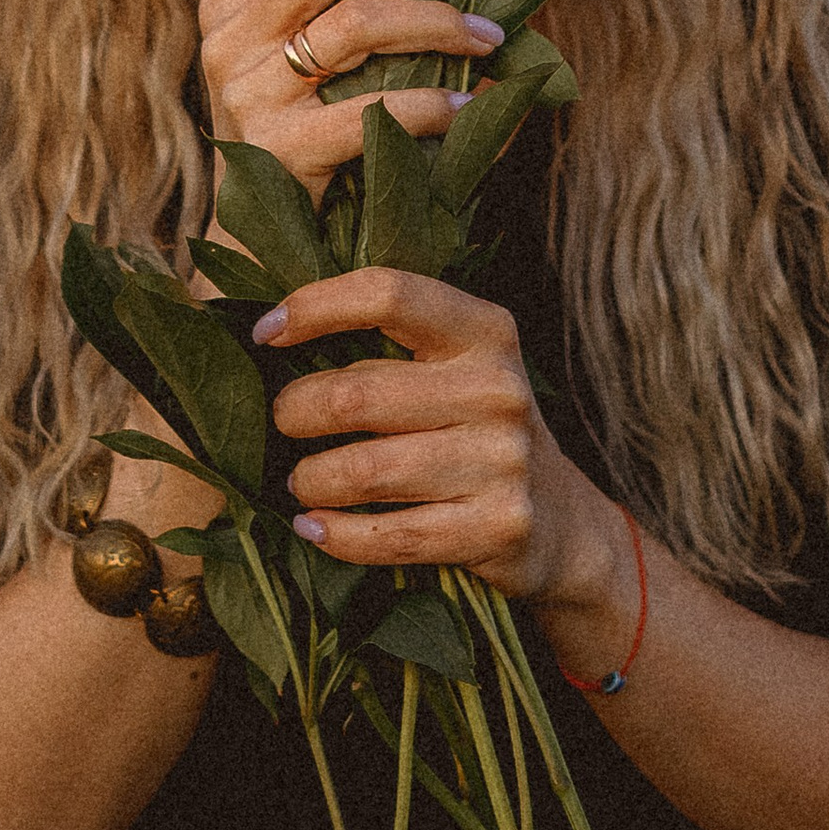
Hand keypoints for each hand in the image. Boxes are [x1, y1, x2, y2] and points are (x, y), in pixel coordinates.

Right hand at [196, 0, 505, 191]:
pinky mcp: (281, 150)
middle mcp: (230, 36)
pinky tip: (472, 105)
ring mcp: (250, 93)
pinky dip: (436, 103)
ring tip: (491, 34)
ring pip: (358, 24)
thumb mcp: (288, 57)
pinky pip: (376, 108)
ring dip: (440, 22)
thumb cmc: (295, 135)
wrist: (255, 249)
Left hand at [253, 265, 626, 616]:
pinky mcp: (496, 527)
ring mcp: (502, 462)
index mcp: (485, 331)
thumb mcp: (457, 370)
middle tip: (283, 424)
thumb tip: (271, 333)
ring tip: (301, 482)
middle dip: (295, 413)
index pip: (388, 294)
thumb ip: (389, 347)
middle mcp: (498, 389)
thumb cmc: (478, 432)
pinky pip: (387, 534)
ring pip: (363, 470)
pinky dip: (335, 535)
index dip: (315, 307)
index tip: (264, 332)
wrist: (563, 524)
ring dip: (309, 480)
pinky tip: (314, 527)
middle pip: (356, 395)